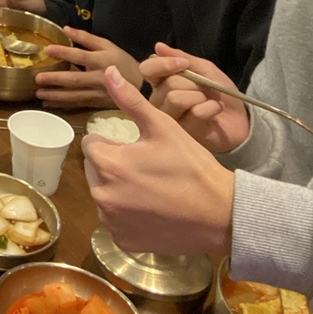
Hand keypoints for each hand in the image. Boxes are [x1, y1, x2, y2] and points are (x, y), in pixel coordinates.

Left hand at [35, 26, 142, 108]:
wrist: (142, 86)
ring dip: (55, 96)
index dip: (64, 52)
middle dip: (55, 80)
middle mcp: (99, 78)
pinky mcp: (97, 104)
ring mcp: (98, 93)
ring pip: (74, 96)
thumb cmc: (121, 62)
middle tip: (38, 78)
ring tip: (38, 94)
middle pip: (75, 79)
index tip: (47, 49)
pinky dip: (62, 105)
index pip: (80, 56)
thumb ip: (86, 38)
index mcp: (101, 60)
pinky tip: (48, 104)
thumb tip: (65, 29)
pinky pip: (77, 105)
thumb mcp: (107, 45)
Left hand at [83, 66, 234, 255]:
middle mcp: (100, 194)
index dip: (113, 143)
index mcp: (106, 163)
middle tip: (147, 169)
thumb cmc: (192, 166)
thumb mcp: (163, 127)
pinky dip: (129, 216)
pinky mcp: (124, 241)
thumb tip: (108, 72)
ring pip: (105, 195)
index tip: (137, 149)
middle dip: (114, 166)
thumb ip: (130, 100)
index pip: (91, 144)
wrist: (221, 215)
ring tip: (152, 189)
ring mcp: (111, 221)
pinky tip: (154, 211)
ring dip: (120, 190)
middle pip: (95, 170)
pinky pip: (116, 222)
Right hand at [143, 43, 249, 152]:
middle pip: (168, 84)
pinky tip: (214, 112)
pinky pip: (194, 112)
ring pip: (175, 99)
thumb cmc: (220, 93)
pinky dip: (211, 108)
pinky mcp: (183, 133)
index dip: (163, 64)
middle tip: (204, 89)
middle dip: (193, 83)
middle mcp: (160, 101)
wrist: (241, 119)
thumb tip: (158, 46)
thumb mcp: (205, 70)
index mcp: (162, 83)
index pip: (147, 69)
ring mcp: (170, 119)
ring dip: (200, 96)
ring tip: (208, 101)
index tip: (185, 64)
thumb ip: (183, 58)